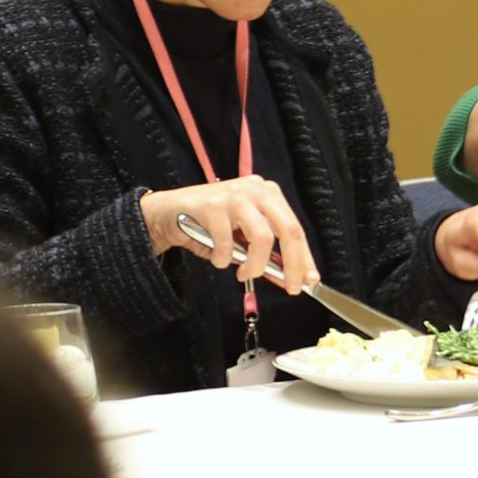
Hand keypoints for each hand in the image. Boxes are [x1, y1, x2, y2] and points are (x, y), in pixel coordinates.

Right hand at [140, 177, 318, 293]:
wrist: (166, 213)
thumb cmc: (207, 226)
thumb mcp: (242, 239)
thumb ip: (265, 254)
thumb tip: (289, 277)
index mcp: (268, 194)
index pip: (295, 228)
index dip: (305, 257)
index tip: (310, 280)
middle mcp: (255, 189)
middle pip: (288, 230)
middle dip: (292, 264)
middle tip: (290, 287)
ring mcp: (234, 195)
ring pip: (262, 237)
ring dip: (255, 265)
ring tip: (243, 274)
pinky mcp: (211, 204)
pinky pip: (227, 242)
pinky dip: (224, 259)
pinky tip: (219, 260)